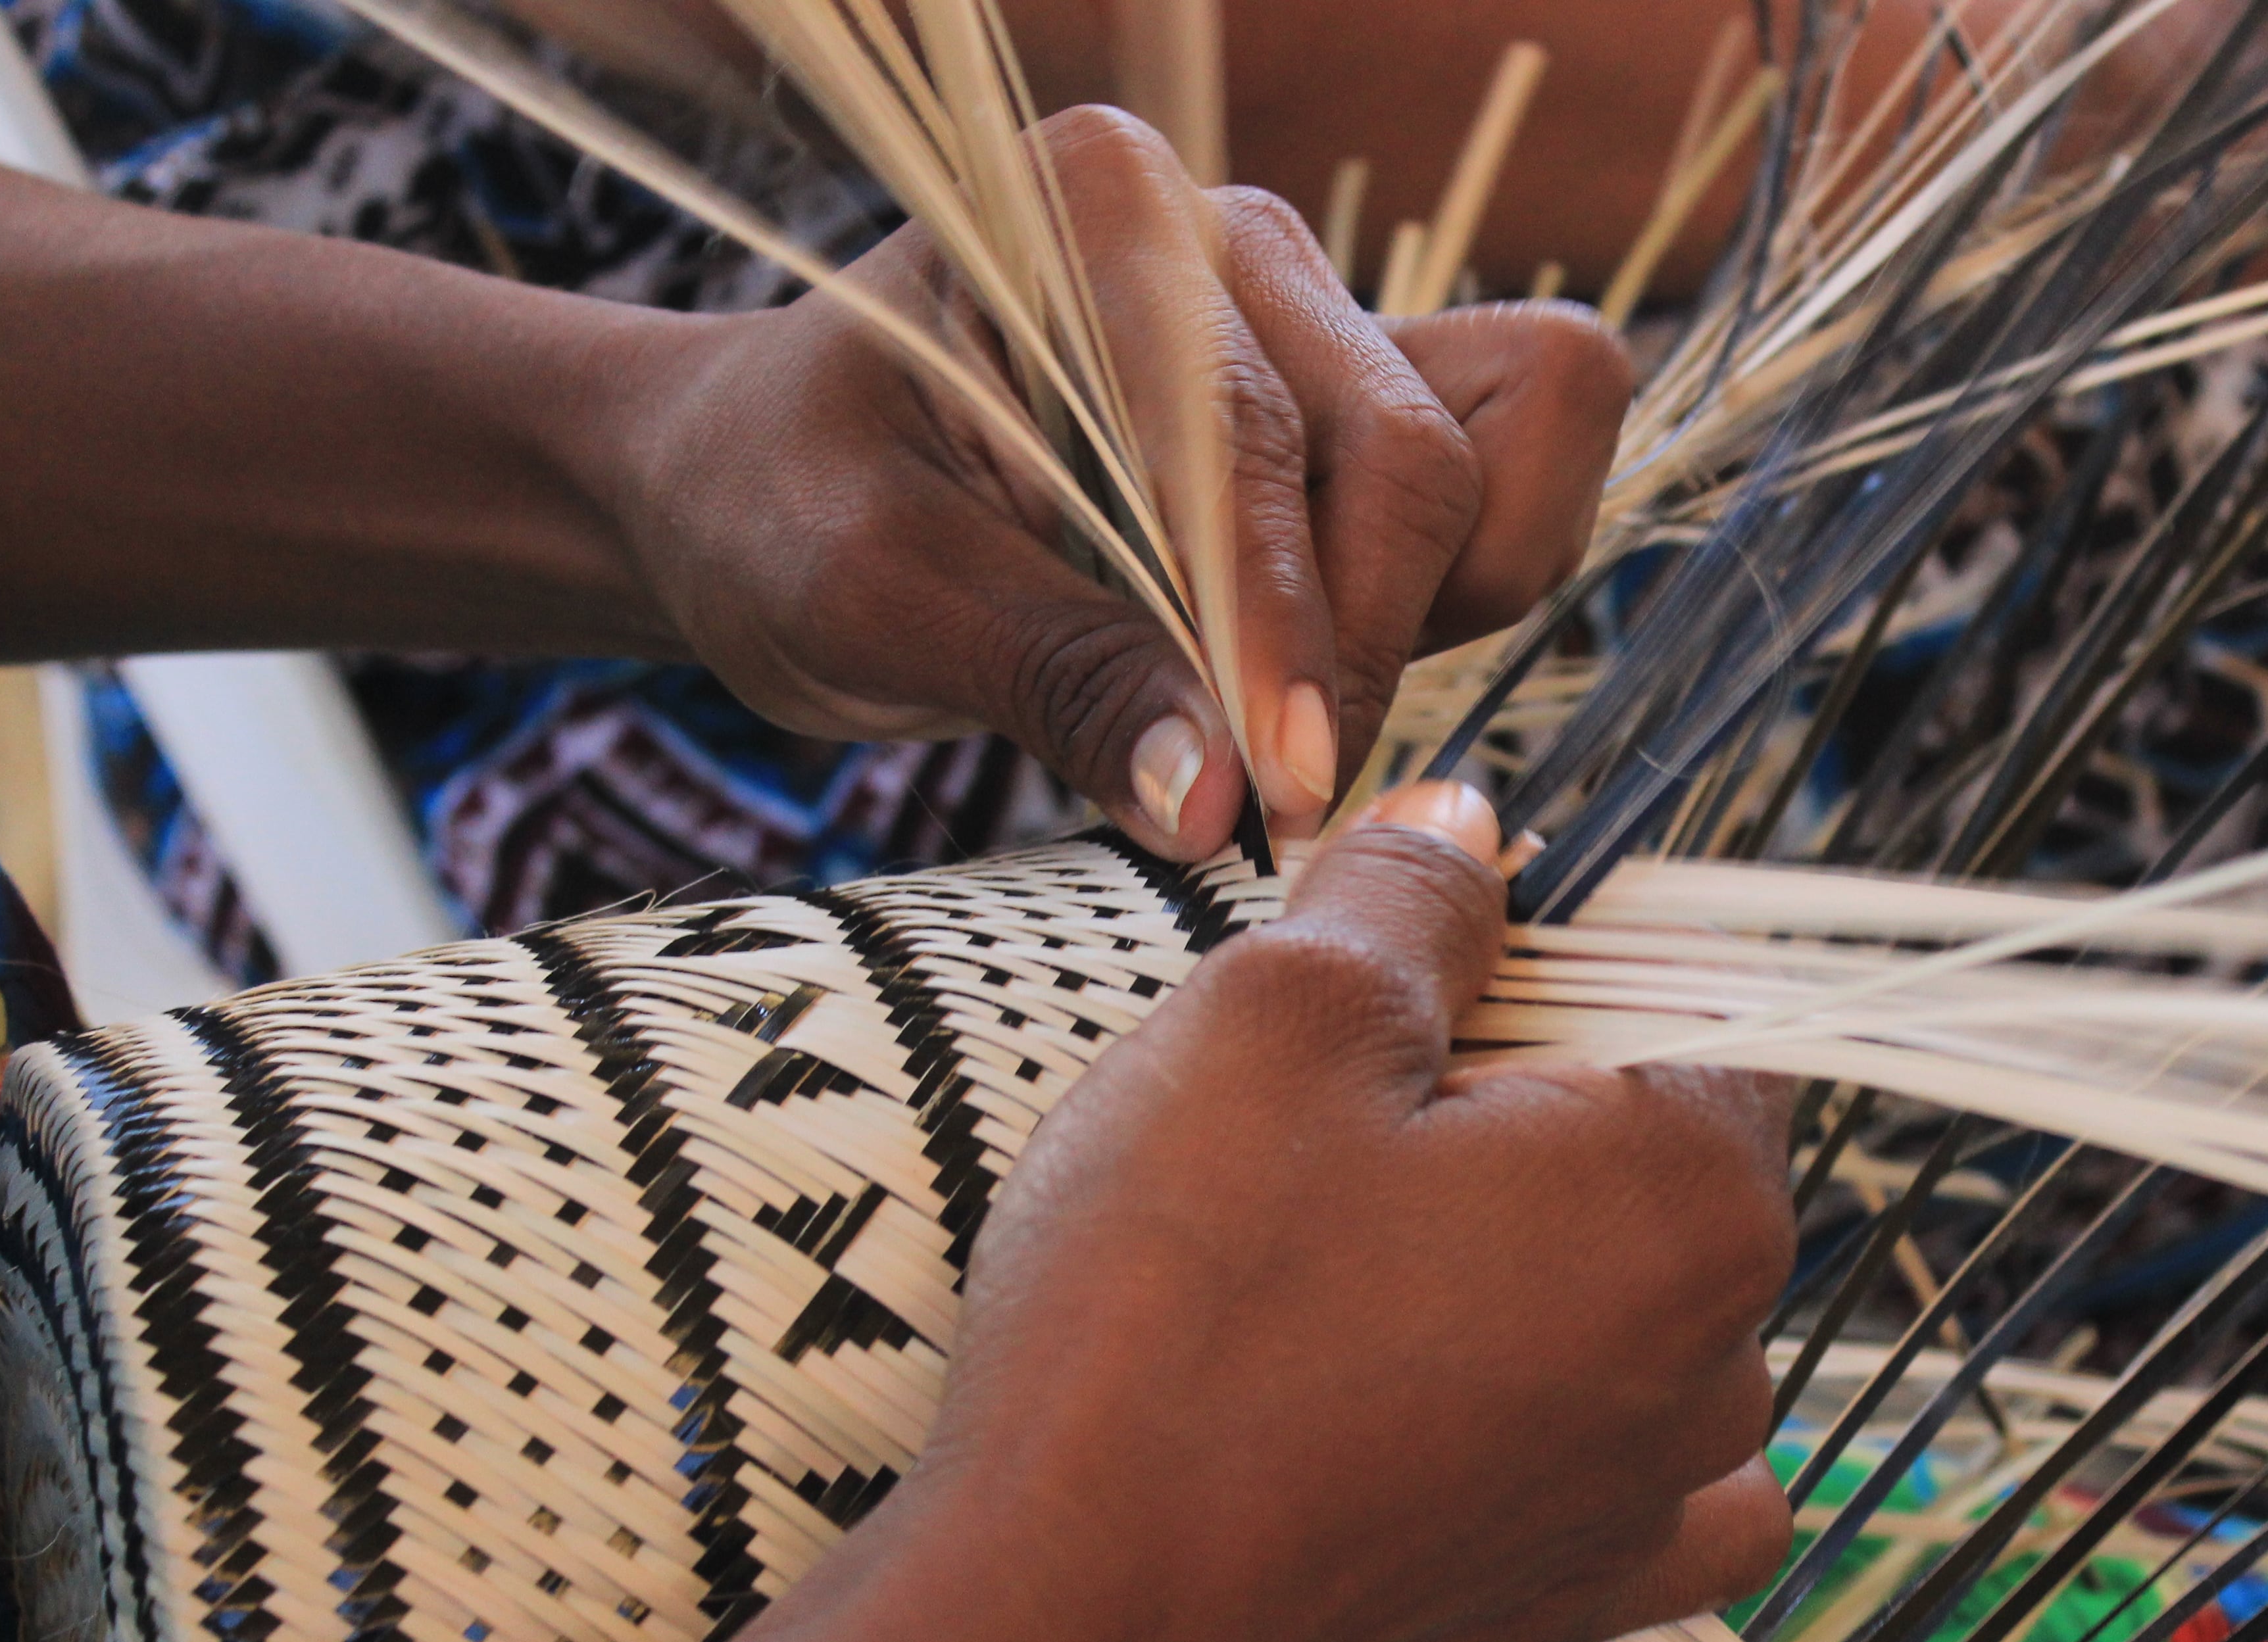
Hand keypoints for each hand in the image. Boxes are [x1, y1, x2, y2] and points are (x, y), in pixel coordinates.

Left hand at [594, 108, 1630, 856]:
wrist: (764, 491)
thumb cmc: (784, 510)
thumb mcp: (871, 597)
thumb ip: (1056, 679)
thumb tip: (1217, 804)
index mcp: (1098, 211)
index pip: (1256, 433)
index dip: (1284, 627)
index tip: (1283, 789)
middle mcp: (1238, 247)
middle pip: (1423, 450)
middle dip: (1363, 644)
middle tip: (1274, 804)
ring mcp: (1318, 329)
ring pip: (1503, 472)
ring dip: (1423, 624)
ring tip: (1274, 725)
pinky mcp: (1357, 423)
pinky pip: (1498, 515)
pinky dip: (1434, 623)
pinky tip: (1295, 687)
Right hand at [904, 779, 1796, 1641]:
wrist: (1060, 1622)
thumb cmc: (1169, 1313)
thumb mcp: (1271, 1014)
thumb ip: (1409, 897)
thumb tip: (1475, 828)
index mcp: (1693, 1189)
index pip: (1688, 1000)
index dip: (1535, 969)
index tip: (1392, 1001)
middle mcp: (1719, 1358)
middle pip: (1657, 1161)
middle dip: (1519, 1121)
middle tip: (1320, 1142)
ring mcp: (1643, 1507)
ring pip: (1642, 1323)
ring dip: (1528, 1276)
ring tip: (1337, 1285)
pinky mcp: (1552, 1613)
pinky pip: (1625, 1496)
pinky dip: (1560, 1441)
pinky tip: (1442, 1415)